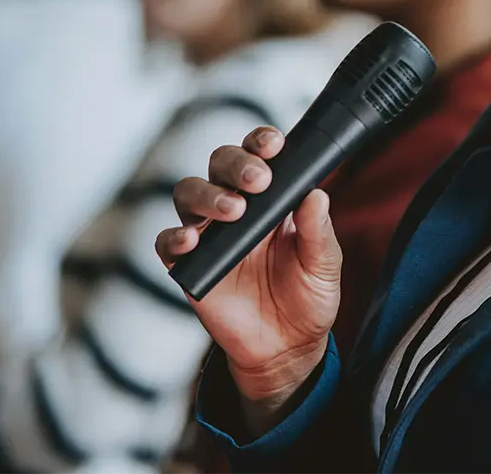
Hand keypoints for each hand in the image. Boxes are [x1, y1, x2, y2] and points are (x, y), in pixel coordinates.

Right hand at [156, 127, 341, 428]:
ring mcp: (210, 233)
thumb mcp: (324, 264)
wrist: (286, 348)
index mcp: (271, 196)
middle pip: (220, 163)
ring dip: (208, 195)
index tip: (273, 144)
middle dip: (236, 164)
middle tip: (257, 181)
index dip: (261, 141)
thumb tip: (317, 193)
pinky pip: (167, 243)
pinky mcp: (189, 264)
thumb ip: (319, 230)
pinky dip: (175, 237)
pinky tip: (192, 241)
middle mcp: (236, 205)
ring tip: (233, 211)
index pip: (259, 154)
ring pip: (189, 192)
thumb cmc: (308, 297)